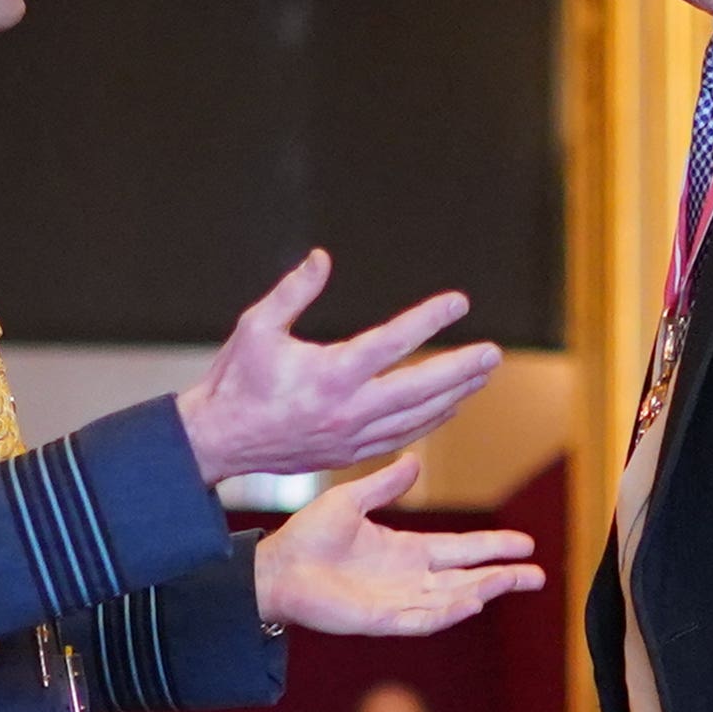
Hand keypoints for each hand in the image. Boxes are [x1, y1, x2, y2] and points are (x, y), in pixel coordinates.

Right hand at [175, 251, 500, 483]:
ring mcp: (351, 437)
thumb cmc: (236, 379)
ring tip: (481, 376)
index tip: (458, 303)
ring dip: (453, 396)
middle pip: (420, 389)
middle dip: (460, 370)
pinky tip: (448, 407)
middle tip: (493, 354)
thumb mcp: (256, 327)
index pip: (392, 342)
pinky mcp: (349, 454)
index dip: (428, 320)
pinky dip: (429, 422)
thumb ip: (293, 291)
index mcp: (329, 374)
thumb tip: (323, 258)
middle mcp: (347, 409)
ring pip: (417, 418)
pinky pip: (401, 439)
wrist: (219, 441)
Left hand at [255, 457, 542, 635]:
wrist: (275, 568)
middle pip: (467, 578)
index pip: (460, 550)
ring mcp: (396, 601)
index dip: (492, 546)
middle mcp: (408, 579)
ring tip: (515, 581)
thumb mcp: (351, 501)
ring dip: (483, 591)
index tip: (525, 544)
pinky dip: (448, 611)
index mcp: (405, 550)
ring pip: (452, 599)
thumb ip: (385, 484)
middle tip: (539, 574)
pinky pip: (421, 618)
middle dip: (502, 575)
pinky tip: (472, 601)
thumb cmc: (307, 537)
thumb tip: (415, 460)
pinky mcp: (379, 620)